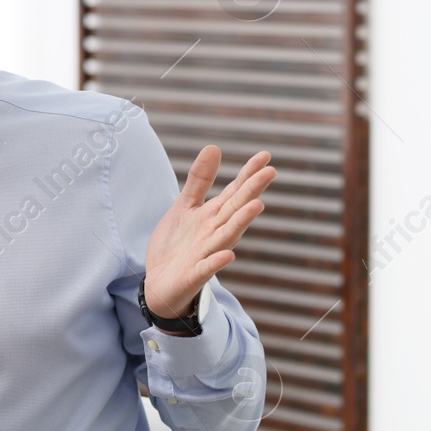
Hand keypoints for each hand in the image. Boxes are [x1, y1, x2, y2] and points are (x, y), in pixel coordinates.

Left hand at [143, 146, 275, 319]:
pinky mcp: (194, 275)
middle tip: (270, 172)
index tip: (265, 156)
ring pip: (227, 236)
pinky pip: (207, 268)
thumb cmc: (176, 244)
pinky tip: (229, 254)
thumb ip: (199, 180)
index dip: (248, 174)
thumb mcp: (185, 206)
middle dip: (252, 191)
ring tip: (257, 205)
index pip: (235, 191)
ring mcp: (207, 254)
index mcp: (213, 215)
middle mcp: (215, 232)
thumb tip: (214, 147)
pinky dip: (217, 262)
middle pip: (235, 209)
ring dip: (241, 222)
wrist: (160, 283)